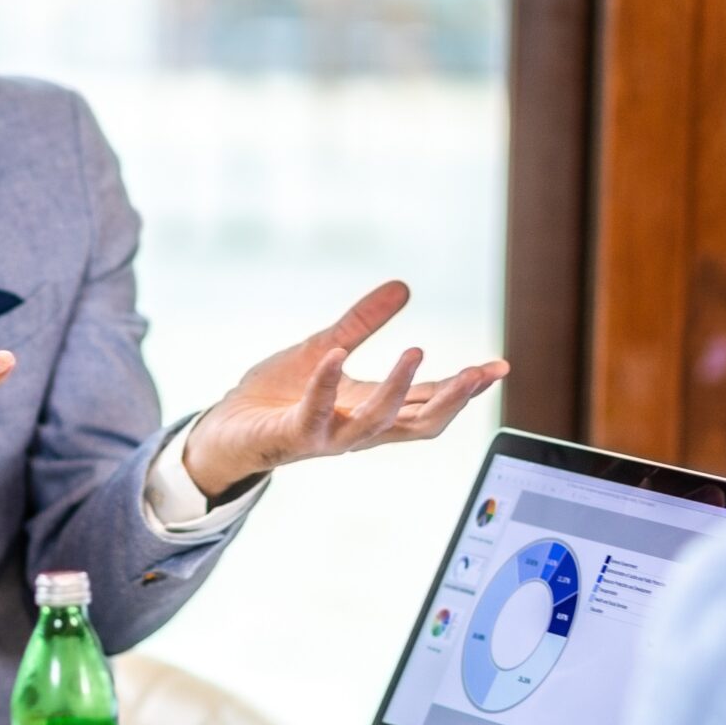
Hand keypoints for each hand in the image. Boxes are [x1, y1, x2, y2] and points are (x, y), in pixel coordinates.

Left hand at [181, 281, 508, 496]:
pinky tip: (335, 356)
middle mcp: (359, 429)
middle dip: (454, 399)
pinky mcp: (293, 436)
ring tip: (416, 350)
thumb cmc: (277, 396)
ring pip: (377, 423)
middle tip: (481, 373)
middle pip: (420, 423)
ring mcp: (329, 437)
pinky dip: (326, 385)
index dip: (466, 387)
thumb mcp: (326, 348)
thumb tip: (403, 287)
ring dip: (398, 389)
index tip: (499, 367)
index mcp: (373, 409)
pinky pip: (315, 413)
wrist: (226, 429)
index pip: (430, 402)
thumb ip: (362, 322)